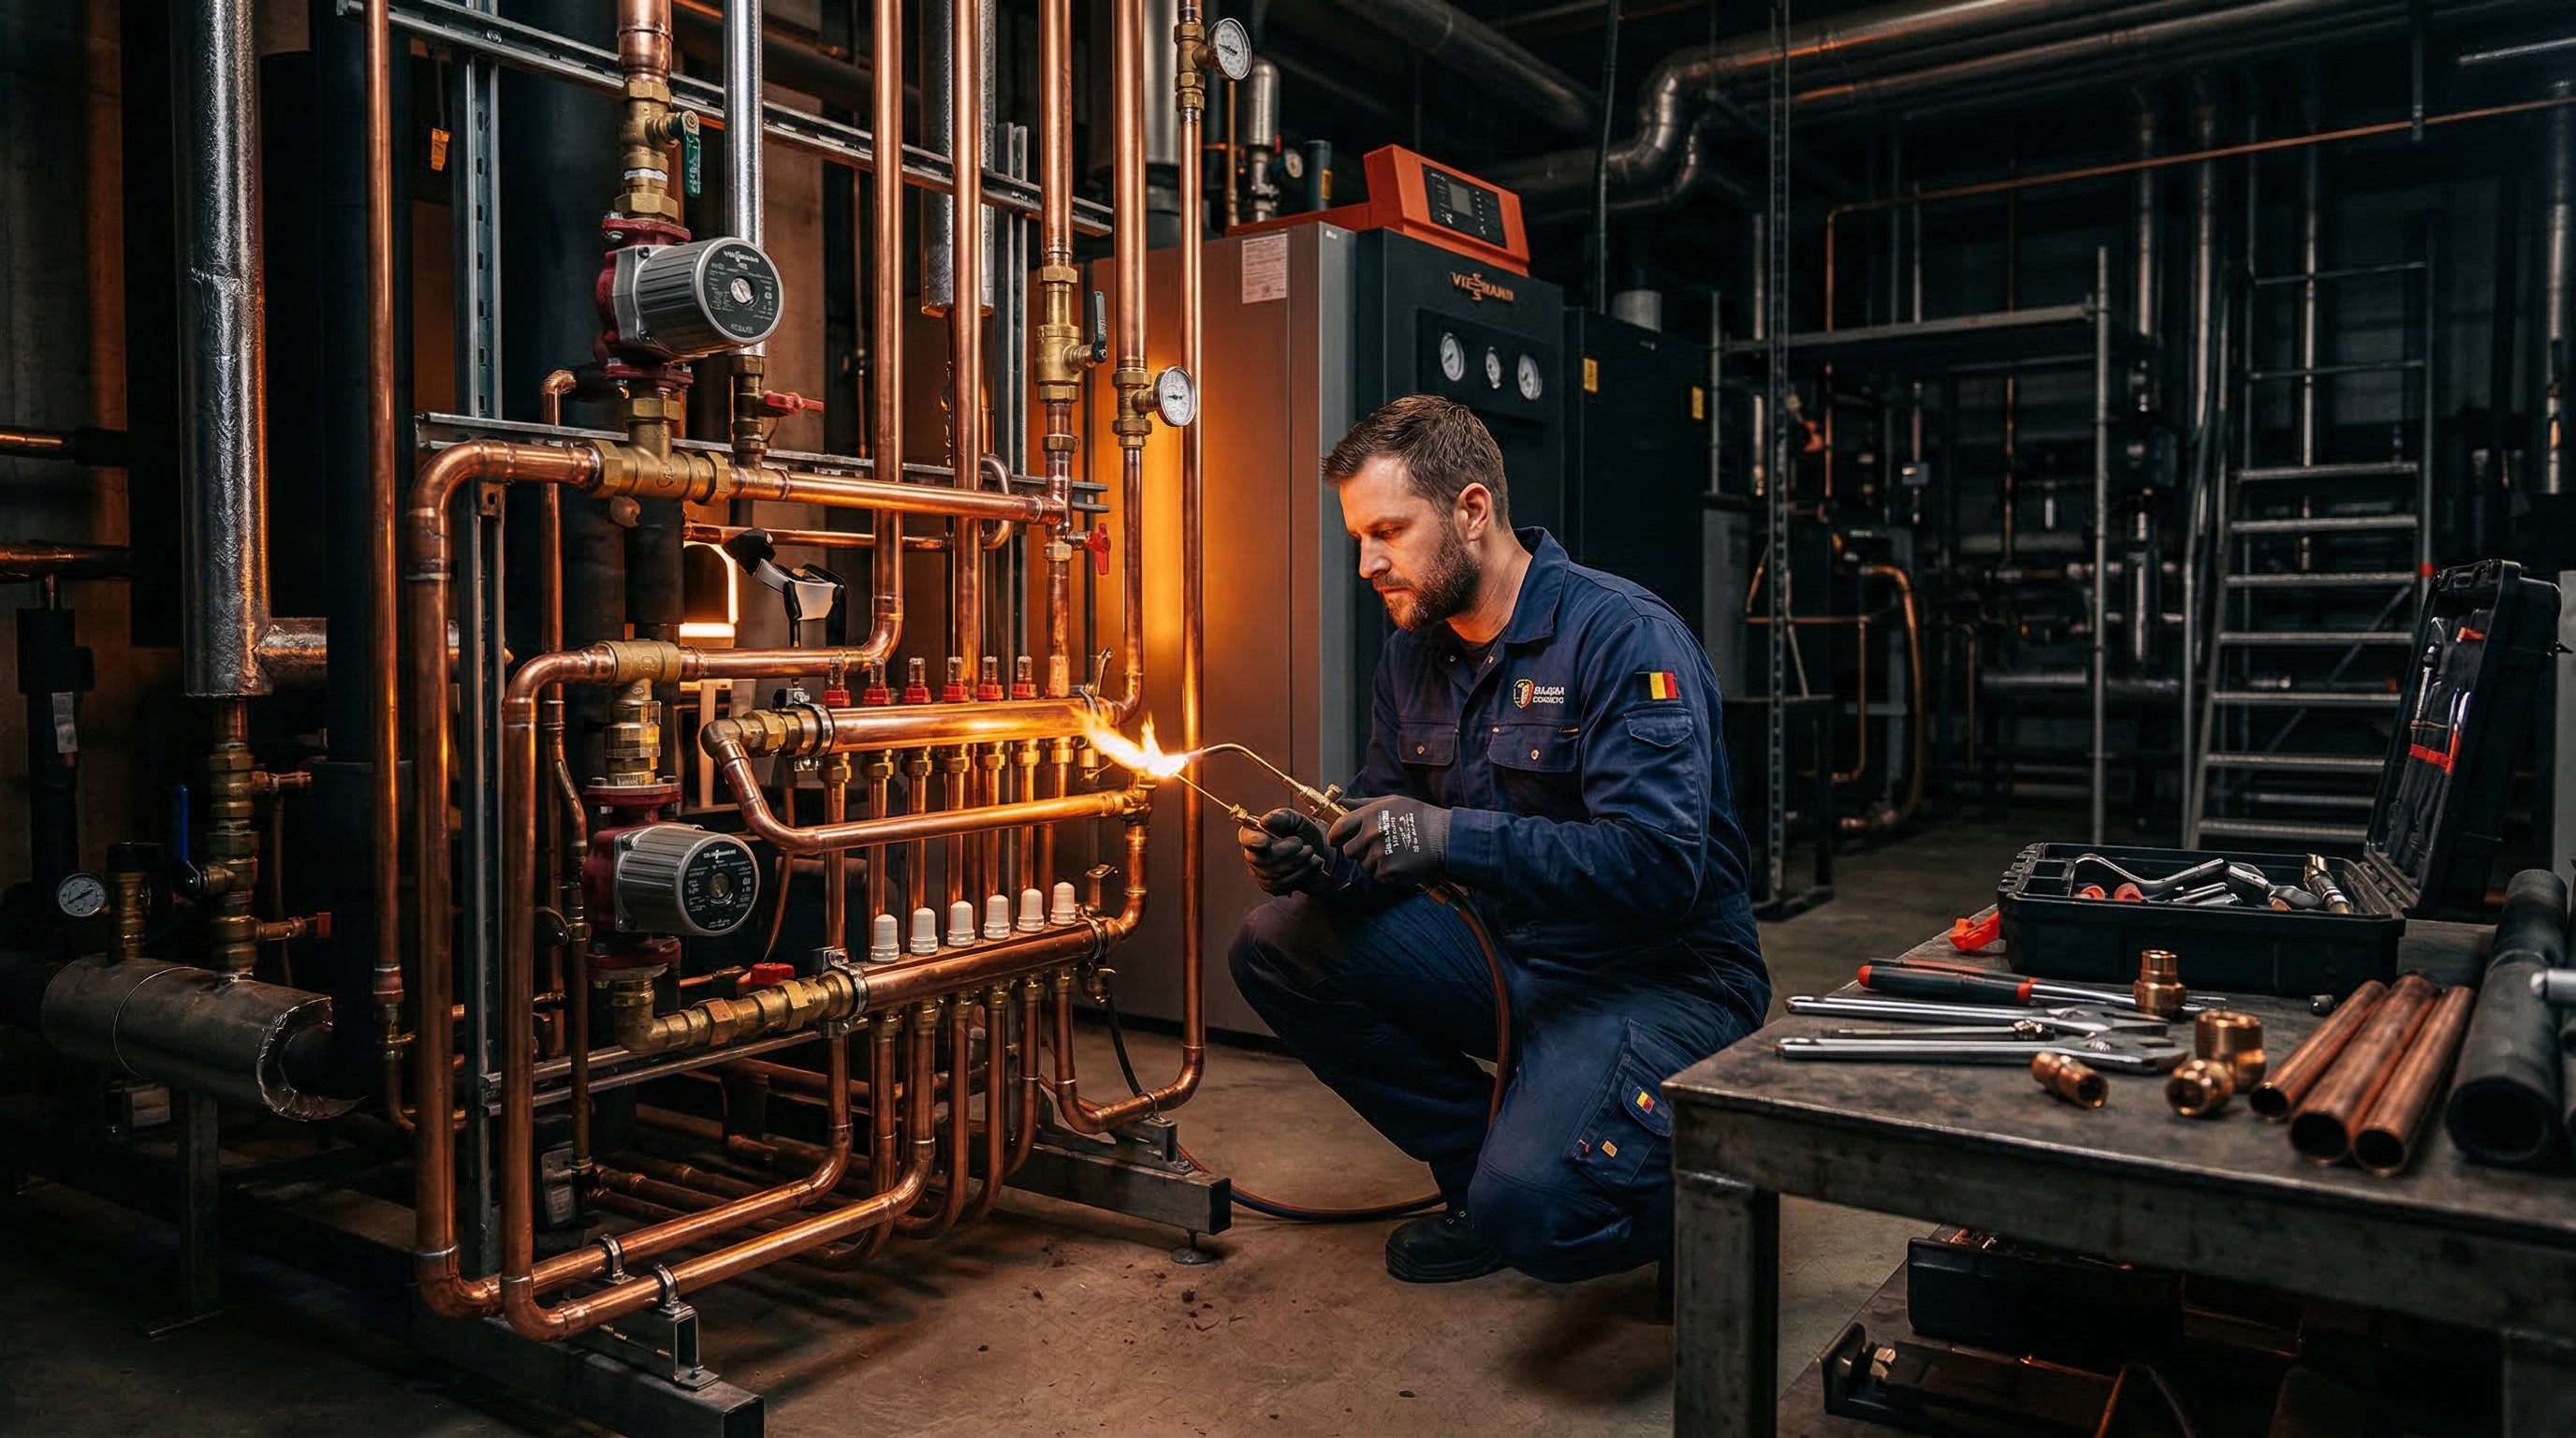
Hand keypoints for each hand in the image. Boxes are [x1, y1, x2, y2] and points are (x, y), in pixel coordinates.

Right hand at [1240, 808, 1329, 894]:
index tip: (1266, 842)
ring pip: (1274, 874)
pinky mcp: (1270, 887)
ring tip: (1311, 854)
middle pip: (1262, 860)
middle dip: (1289, 854)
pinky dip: (1301, 875)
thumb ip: (1282, 817)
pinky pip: (1283, 885)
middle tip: (1307, 847)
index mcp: (1255, 833)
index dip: (1254, 841)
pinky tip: (1309, 866)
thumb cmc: (1305, 833)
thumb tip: (1264, 821)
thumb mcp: (1297, 820)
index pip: (1246, 838)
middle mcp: (1252, 854)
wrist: (1320, 854)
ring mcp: (1260, 873)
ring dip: (1299, 864)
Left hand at [1325, 795, 1448, 885]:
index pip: (1339, 828)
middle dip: (1358, 851)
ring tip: (1395, 852)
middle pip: (1348, 851)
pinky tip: (1401, 862)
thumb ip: (1363, 804)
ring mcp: (1380, 855)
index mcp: (1370, 815)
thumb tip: (1340, 805)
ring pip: (1364, 866)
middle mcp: (1372, 835)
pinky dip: (1387, 873)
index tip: (1337, 839)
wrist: (1446, 837)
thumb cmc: (1419, 817)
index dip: (1335, 836)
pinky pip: (1378, 877)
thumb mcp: (1391, 802)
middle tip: (1375, 847)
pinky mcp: (1389, 873)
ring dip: (1374, 862)